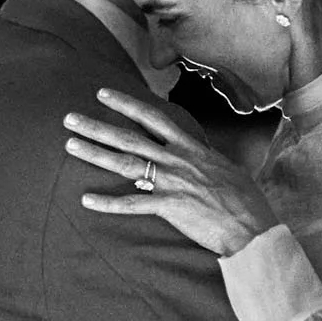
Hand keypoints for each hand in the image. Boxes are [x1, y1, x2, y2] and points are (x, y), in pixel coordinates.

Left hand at [64, 88, 279, 257]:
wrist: (252, 227)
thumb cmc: (245, 200)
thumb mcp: (227, 168)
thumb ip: (207, 158)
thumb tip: (203, 154)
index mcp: (191, 147)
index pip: (153, 118)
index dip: (126, 104)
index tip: (103, 93)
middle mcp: (177, 160)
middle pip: (129, 137)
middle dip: (97, 126)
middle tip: (70, 118)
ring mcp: (171, 182)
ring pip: (125, 163)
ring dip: (95, 154)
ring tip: (70, 145)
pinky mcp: (169, 207)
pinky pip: (132, 204)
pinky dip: (108, 203)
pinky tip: (86, 200)